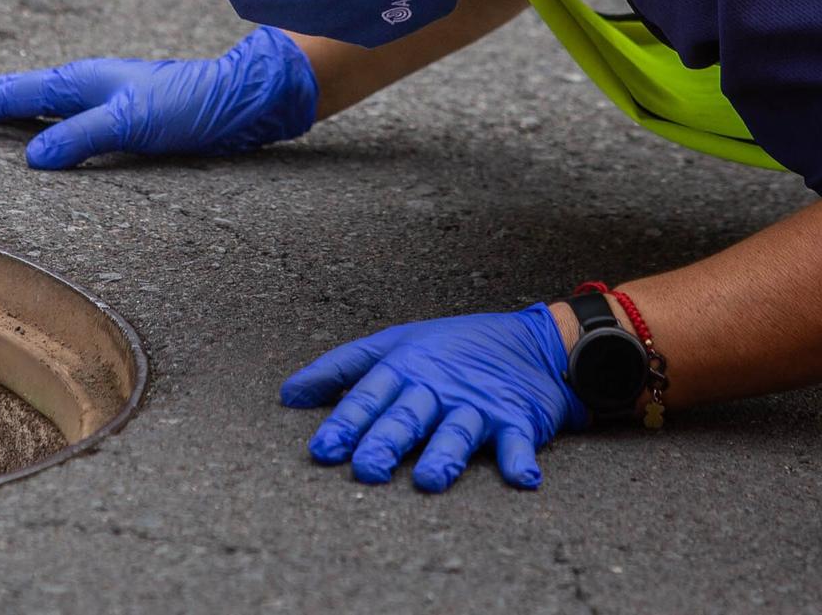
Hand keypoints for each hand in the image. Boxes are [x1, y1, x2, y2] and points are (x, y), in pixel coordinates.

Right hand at [0, 26, 317, 169]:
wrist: (235, 99)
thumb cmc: (187, 107)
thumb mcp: (132, 123)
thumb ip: (81, 137)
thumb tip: (31, 158)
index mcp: (78, 82)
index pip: (12, 95)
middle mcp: (83, 84)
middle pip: (15, 90)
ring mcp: (98, 96)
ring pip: (33, 99)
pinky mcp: (114, 112)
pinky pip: (55, 113)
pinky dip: (29, 115)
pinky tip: (30, 126)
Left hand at [279, 304, 586, 490]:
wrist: (533, 342)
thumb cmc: (452, 347)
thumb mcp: (395, 344)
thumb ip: (341, 369)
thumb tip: (288, 394)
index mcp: (405, 368)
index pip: (368, 397)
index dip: (344, 424)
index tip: (322, 451)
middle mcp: (437, 386)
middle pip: (407, 416)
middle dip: (385, 442)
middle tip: (366, 470)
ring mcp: (477, 403)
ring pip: (456, 430)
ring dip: (444, 454)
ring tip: (428, 479)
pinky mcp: (516, 418)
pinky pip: (517, 441)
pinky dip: (519, 459)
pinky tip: (520, 477)